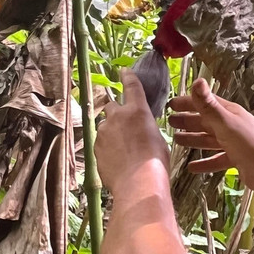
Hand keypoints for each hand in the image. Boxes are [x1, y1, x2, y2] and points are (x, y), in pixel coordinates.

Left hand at [96, 69, 169, 194]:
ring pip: (105, 127)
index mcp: (137, 110)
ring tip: (123, 150)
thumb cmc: (155, 161)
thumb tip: (139, 130)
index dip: (128, 77)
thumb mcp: (157, 138)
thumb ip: (145, 128)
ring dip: (111, 132)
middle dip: (116, 113)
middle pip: (111, 106)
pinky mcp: (95, 148)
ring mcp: (103, 132)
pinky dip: (107, 148)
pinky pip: (100, 143)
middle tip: (125, 127)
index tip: (123, 71)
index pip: (132, 86)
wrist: (138, 183)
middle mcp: (117, 116)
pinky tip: (117, 161)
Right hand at [168, 79, 253, 192]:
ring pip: (209, 139)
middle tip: (170, 122)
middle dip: (188, 120)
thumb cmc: (249, 143)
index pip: (206, 103)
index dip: (188, 102)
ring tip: (176, 140)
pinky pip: (216, 159)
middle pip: (206, 121)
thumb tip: (198, 81)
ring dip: (193, 139)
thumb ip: (209, 105)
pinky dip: (204, 162)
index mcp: (230, 113)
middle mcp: (232, 125)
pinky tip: (191, 167)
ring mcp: (234, 143)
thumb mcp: (226, 123)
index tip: (171, 104)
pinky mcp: (236, 159)